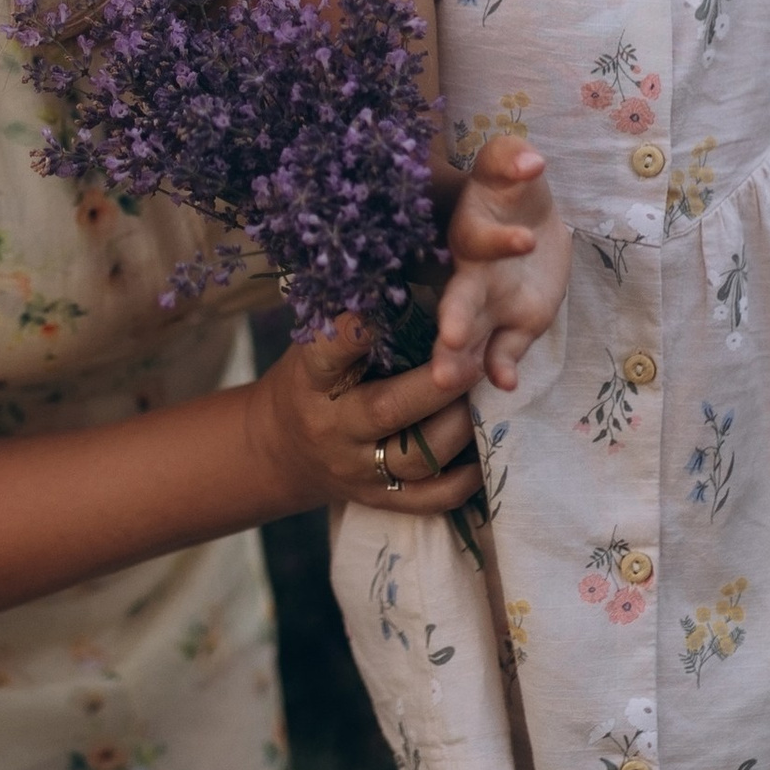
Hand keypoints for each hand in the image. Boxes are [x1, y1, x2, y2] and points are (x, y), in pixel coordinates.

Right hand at [250, 322, 481, 520]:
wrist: (281, 451)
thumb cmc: (313, 381)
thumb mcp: (316, 348)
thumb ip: (355, 324)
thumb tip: (412, 269)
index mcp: (311, 381)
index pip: (326, 355)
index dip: (352, 334)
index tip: (379, 310)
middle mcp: (333, 428)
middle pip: (386, 411)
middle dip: (437, 386)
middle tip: (475, 361)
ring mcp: (357, 470)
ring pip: (418, 456)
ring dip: (460, 427)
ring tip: (487, 398)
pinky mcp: (381, 500)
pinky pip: (431, 498)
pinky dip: (465, 478)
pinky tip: (485, 452)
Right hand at [434, 133, 574, 392]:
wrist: (528, 219)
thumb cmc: (509, 189)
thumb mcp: (508, 164)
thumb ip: (510, 156)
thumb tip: (530, 159)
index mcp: (472, 232)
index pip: (478, 239)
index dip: (499, 241)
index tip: (526, 241)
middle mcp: (472, 274)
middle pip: (458, 299)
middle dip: (453, 319)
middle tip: (449, 340)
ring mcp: (490, 305)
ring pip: (469, 335)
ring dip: (457, 357)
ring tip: (447, 380)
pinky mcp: (515, 326)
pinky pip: (503, 351)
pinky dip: (500, 368)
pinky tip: (506, 384)